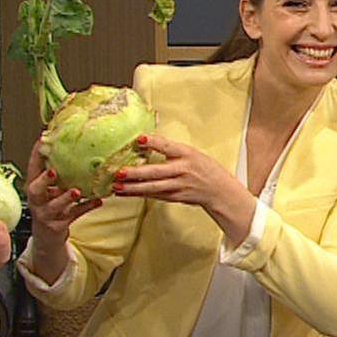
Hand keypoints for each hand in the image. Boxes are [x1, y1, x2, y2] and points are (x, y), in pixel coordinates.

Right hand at [25, 139, 100, 248]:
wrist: (47, 238)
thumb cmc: (51, 208)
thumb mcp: (51, 190)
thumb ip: (58, 174)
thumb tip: (73, 146)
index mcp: (34, 188)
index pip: (32, 169)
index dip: (36, 155)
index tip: (42, 140)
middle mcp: (37, 201)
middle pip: (36, 190)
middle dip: (44, 180)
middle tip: (53, 171)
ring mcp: (46, 215)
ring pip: (55, 206)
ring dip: (66, 197)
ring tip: (77, 191)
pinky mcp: (57, 226)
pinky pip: (74, 215)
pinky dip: (86, 207)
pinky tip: (98, 201)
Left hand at [112, 134, 256, 244]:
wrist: (219, 190)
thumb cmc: (204, 168)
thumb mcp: (191, 153)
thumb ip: (170, 150)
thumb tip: (144, 142)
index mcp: (187, 155)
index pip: (168, 147)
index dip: (154, 143)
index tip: (140, 140)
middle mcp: (182, 170)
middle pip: (157, 172)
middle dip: (137, 174)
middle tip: (120, 172)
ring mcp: (179, 186)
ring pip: (153, 188)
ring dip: (134, 188)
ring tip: (117, 186)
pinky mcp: (175, 197)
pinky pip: (155, 196)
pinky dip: (140, 194)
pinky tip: (126, 193)